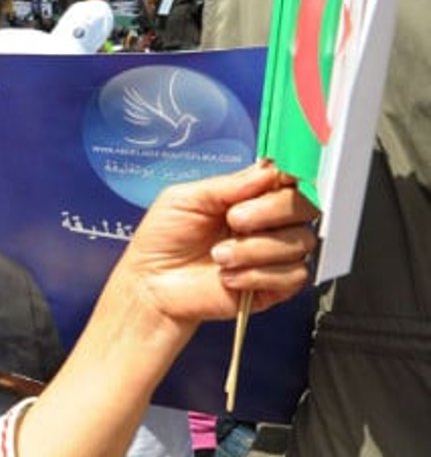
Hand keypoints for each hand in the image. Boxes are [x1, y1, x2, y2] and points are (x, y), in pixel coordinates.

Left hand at [118, 161, 316, 326]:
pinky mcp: (273, 286)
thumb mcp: (184, 199)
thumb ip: (228, 184)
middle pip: (305, 205)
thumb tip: (266, 170)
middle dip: (272, 210)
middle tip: (235, 220)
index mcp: (247, 197)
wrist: (151, 286)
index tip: (275, 180)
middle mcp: (265, 223)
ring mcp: (271, 254)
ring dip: (254, 248)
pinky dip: (257, 275)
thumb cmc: (161, 243)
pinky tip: (230, 276)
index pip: (288, 179)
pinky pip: (293, 275)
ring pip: (299, 241)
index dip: (289, 177)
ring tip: (219, 255)